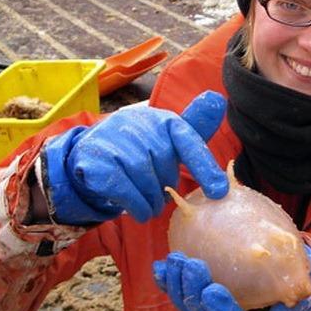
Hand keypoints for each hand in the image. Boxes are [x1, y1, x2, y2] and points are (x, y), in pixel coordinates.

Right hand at [43, 91, 227, 224]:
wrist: (91, 155)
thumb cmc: (140, 149)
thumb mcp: (168, 138)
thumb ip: (195, 125)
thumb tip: (218, 99)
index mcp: (161, 119)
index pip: (188, 139)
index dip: (204, 166)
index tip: (219, 192)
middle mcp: (137, 123)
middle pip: (165, 164)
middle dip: (167, 185)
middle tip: (163, 196)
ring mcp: (113, 138)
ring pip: (145, 179)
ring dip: (152, 200)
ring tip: (151, 207)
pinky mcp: (95, 159)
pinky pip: (125, 189)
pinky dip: (136, 205)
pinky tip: (139, 211)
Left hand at [152, 244, 310, 310]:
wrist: (280, 274)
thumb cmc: (288, 288)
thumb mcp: (292, 303)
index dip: (220, 310)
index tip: (213, 290)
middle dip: (193, 289)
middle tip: (192, 264)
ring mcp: (205, 309)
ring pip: (186, 301)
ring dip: (177, 282)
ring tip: (176, 259)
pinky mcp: (195, 294)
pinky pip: (176, 289)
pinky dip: (166, 280)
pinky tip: (159, 267)